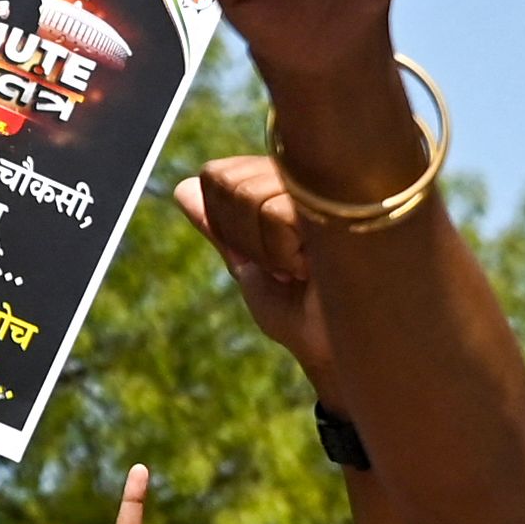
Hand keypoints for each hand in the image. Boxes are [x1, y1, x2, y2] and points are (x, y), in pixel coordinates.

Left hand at [173, 158, 338, 391]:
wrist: (338, 351)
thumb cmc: (304, 314)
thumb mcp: (252, 268)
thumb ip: (221, 227)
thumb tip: (182, 190)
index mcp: (285, 180)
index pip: (216, 175)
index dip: (228, 225)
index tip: (266, 255)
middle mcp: (307, 172)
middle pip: (229, 182)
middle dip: (247, 239)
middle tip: (289, 264)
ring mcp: (327, 182)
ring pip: (251, 195)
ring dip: (271, 249)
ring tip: (308, 265)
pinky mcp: (342, 200)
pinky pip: (275, 213)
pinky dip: (286, 253)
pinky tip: (317, 265)